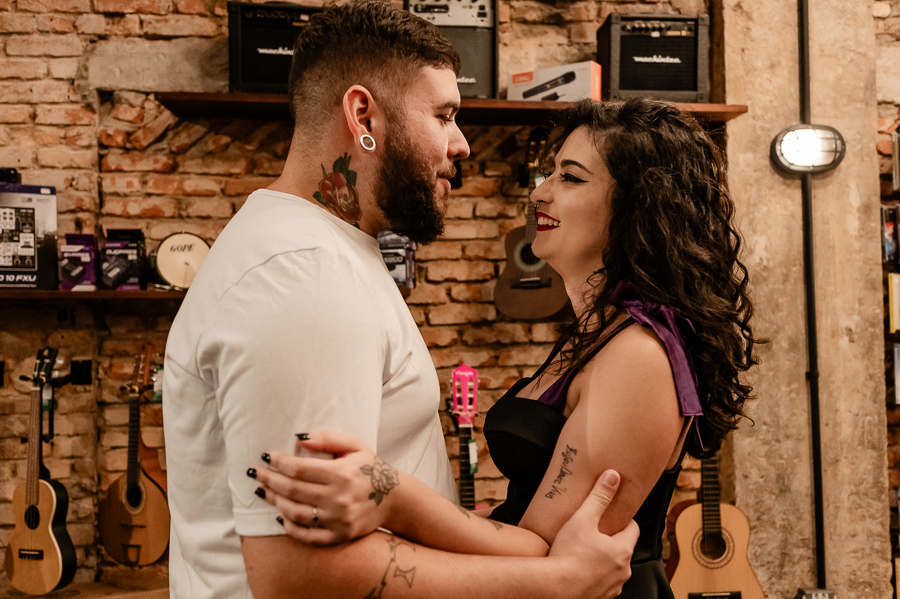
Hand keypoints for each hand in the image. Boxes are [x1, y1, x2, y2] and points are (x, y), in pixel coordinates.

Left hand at [253, 431, 397, 544]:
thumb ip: (327, 438)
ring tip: (263, 491)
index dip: (277, 462)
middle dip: (269, 480)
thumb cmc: (370, 467)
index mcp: (340, 473)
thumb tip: (297, 439)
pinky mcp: (339, 536)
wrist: (394, 498)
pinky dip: (290, 527)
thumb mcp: (354, 445)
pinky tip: (280, 516)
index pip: (299, 468)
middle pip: (292, 490)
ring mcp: (338, 520)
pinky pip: (308, 535)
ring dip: (274, 501)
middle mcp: (338, 498)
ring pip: (295, 513)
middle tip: (255, 474)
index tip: (265, 457)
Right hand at [548, 470, 638, 598]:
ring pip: (613, 568)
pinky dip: (595, 576)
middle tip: (594, 533)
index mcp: (622, 550)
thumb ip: (599, 497)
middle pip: (623, 549)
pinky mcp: (601, 598)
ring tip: (585, 552)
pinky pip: (603, 584)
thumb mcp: (583, 519)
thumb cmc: (568, 555)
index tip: (611, 517)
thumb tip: (613, 476)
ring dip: (603, 561)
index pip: (632, 529)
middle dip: (611, 541)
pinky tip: (579, 570)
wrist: (554, 588)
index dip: (622, 520)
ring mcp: (613, 587)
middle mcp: (623, 571)